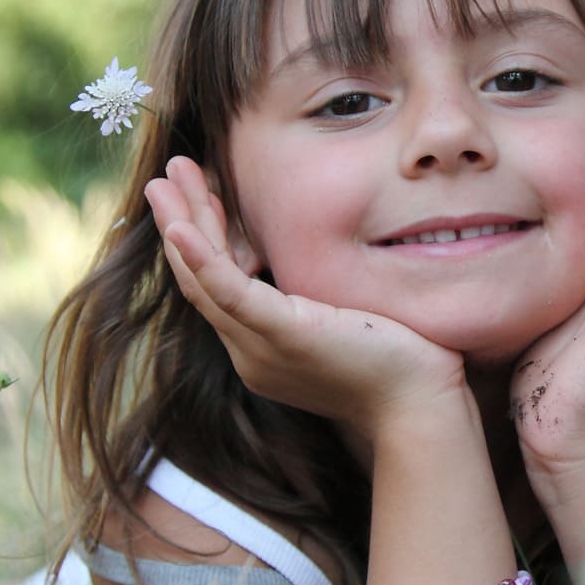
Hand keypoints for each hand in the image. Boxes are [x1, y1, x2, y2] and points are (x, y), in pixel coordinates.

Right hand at [146, 157, 466, 443]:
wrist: (421, 407)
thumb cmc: (402, 365)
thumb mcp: (351, 323)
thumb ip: (325, 301)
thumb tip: (328, 263)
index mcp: (264, 348)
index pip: (219, 286)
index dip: (202, 239)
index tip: (197, 193)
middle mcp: (251, 352)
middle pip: (199, 281)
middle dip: (180, 223)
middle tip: (163, 177)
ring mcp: (263, 347)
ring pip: (204, 281)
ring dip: (180, 226)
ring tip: (162, 181)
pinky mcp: (284, 336)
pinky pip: (230, 293)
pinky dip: (201, 259)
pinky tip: (180, 227)